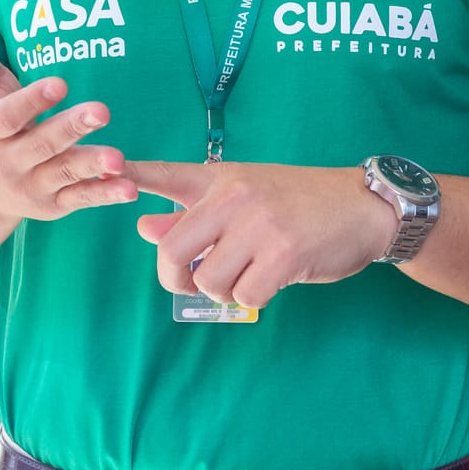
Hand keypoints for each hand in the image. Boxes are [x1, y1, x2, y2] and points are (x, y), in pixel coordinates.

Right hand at [0, 13, 136, 227]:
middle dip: (71, 128)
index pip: (9, 116)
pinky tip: (130, 188)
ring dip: (92, 166)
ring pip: (64, 174)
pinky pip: (80, 199)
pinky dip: (104, 195)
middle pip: (42, 145)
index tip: (60, 83)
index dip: (33, 101)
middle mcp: (9, 161)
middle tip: (103, 110)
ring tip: (119, 158)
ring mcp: (32, 185)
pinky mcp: (53, 205)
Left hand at [126, 161, 391, 309]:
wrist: (363, 207)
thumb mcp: (246, 199)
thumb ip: (195, 215)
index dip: (132, 174)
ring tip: (245, 278)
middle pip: (174, 250)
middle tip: (192, 284)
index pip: (167, 173)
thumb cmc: (301, 205)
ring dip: (222, 292)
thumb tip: (143, 228)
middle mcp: (234, 197)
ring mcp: (258, 225)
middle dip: (175, 279)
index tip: (105, 170)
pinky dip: (253, 300)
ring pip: (209, 280)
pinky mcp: (284, 254)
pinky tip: (271, 283)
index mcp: (222, 178)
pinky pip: (245, 296)